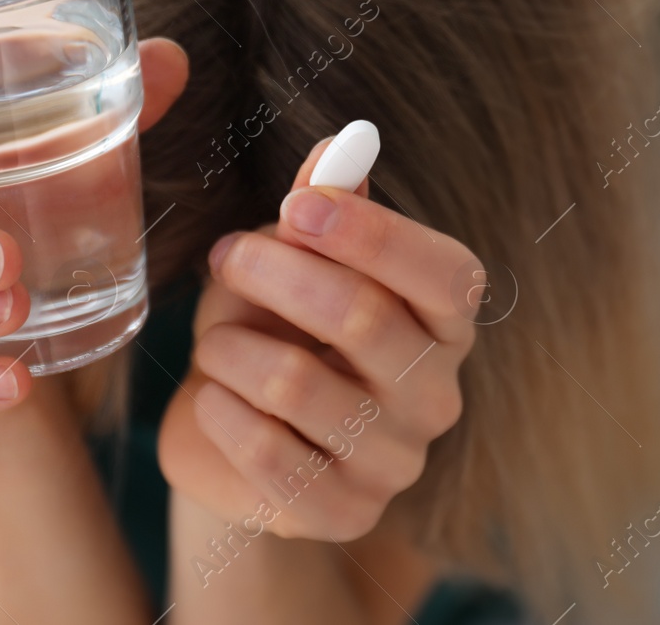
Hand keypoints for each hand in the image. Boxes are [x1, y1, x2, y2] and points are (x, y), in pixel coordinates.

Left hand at [159, 139, 479, 541]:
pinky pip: (272, 457)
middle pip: (366, 320)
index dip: (372, 234)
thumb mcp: (290, 256)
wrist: (231, 432)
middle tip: (226, 255)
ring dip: (233, 347)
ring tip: (213, 342)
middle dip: (279, 275)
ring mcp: (394, 461)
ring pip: (300, 385)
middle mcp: (436, 393)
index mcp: (444, 320)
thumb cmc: (273, 325)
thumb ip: (319, 205)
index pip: (446, 274)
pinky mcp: (342, 515)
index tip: (295, 205)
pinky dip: (222, 413)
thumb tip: (344, 144)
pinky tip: (213, 398)